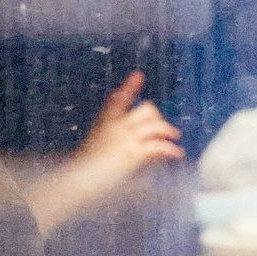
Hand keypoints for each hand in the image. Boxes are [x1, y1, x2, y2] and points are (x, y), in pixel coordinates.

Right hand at [28, 71, 184, 233]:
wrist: (81, 180)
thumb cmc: (86, 169)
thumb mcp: (96, 147)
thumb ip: (112, 137)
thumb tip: (125, 136)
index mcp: (106, 123)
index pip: (118, 100)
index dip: (130, 86)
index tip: (139, 75)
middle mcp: (117, 127)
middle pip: (146, 109)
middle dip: (157, 117)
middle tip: (163, 128)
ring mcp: (126, 138)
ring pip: (155, 125)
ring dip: (167, 130)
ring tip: (174, 137)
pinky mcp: (134, 152)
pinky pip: (158, 146)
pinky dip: (169, 149)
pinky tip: (176, 153)